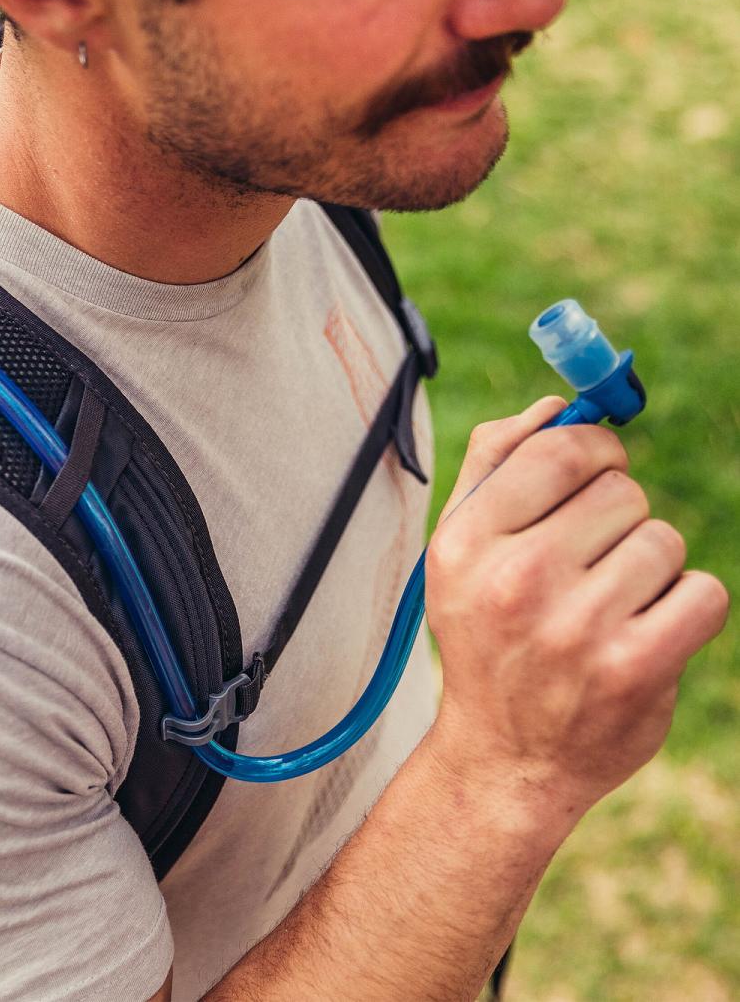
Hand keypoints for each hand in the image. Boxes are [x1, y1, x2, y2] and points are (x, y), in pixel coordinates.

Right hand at [425, 396, 729, 823]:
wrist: (506, 757)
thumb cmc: (486, 637)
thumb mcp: (459, 550)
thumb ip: (495, 465)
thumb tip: (558, 405)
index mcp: (466, 542)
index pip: (560, 448)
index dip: (594, 448)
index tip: (597, 469)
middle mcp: (516, 580)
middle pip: (620, 490)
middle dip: (616, 516)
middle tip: (588, 561)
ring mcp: (578, 627)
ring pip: (663, 540)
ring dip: (649, 567)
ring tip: (608, 605)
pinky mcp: (636, 669)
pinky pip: (703, 591)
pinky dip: (685, 607)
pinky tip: (643, 633)